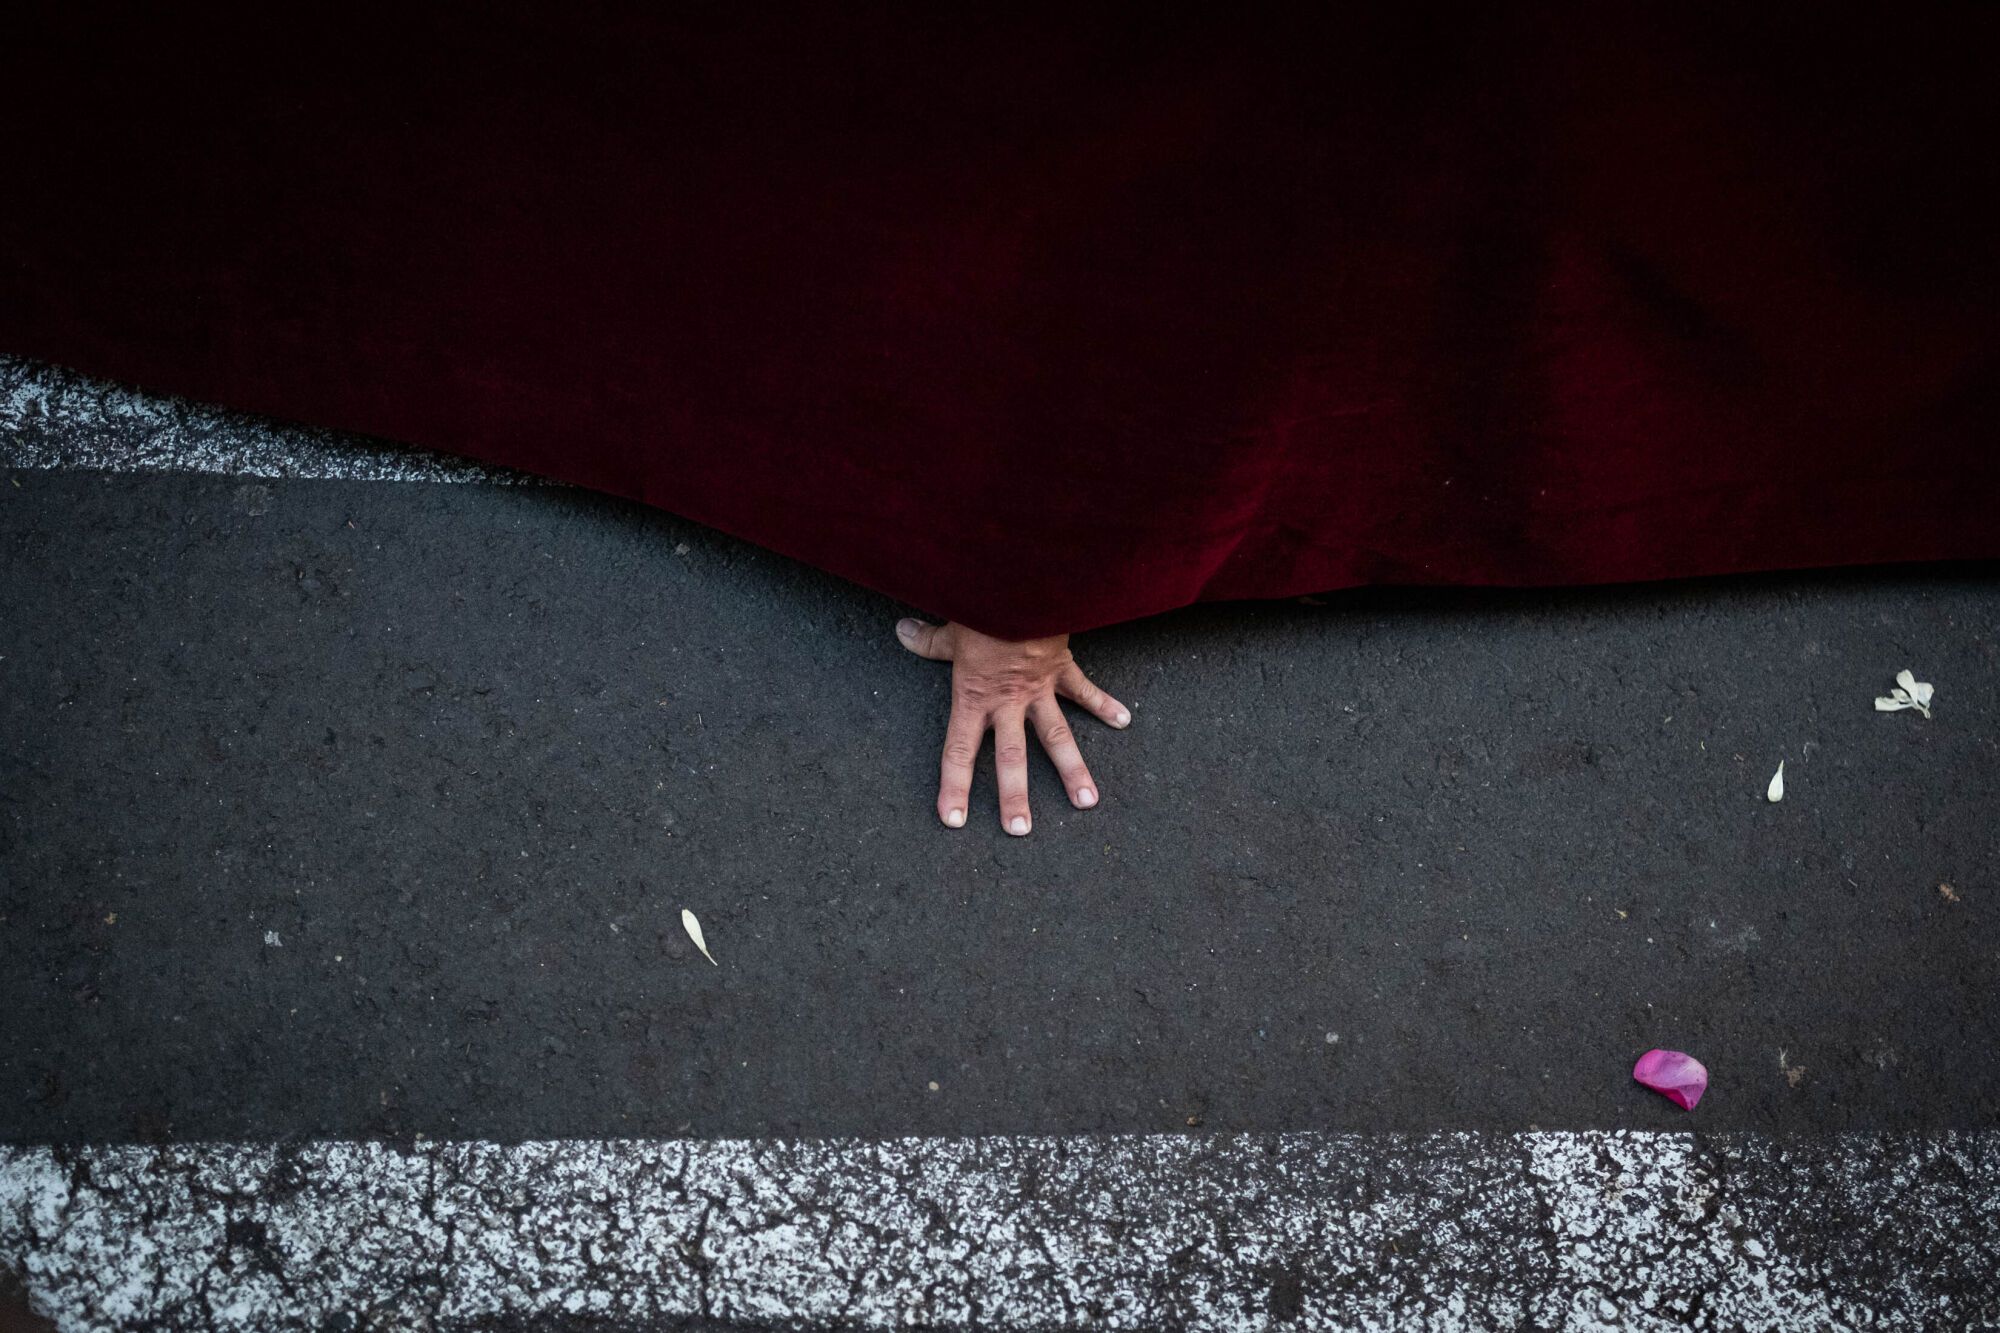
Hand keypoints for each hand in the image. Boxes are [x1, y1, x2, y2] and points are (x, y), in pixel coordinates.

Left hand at [896, 618, 1130, 833]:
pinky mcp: (1062, 669)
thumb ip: (928, 640)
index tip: (954, 819)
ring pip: (1056, 736)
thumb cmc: (979, 606)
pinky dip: (1105, 705)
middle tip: (1020, 830)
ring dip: (1073, 770)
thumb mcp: (949, 627)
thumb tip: (902, 633)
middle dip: (1014, 795)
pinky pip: (1085, 691)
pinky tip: (1124, 721)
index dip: (955, 786)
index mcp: (974, 697)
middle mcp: (1007, 701)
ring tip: (1087, 802)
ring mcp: (1039, 689)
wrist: (1017, 585)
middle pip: (1010, 756)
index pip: (959, 751)